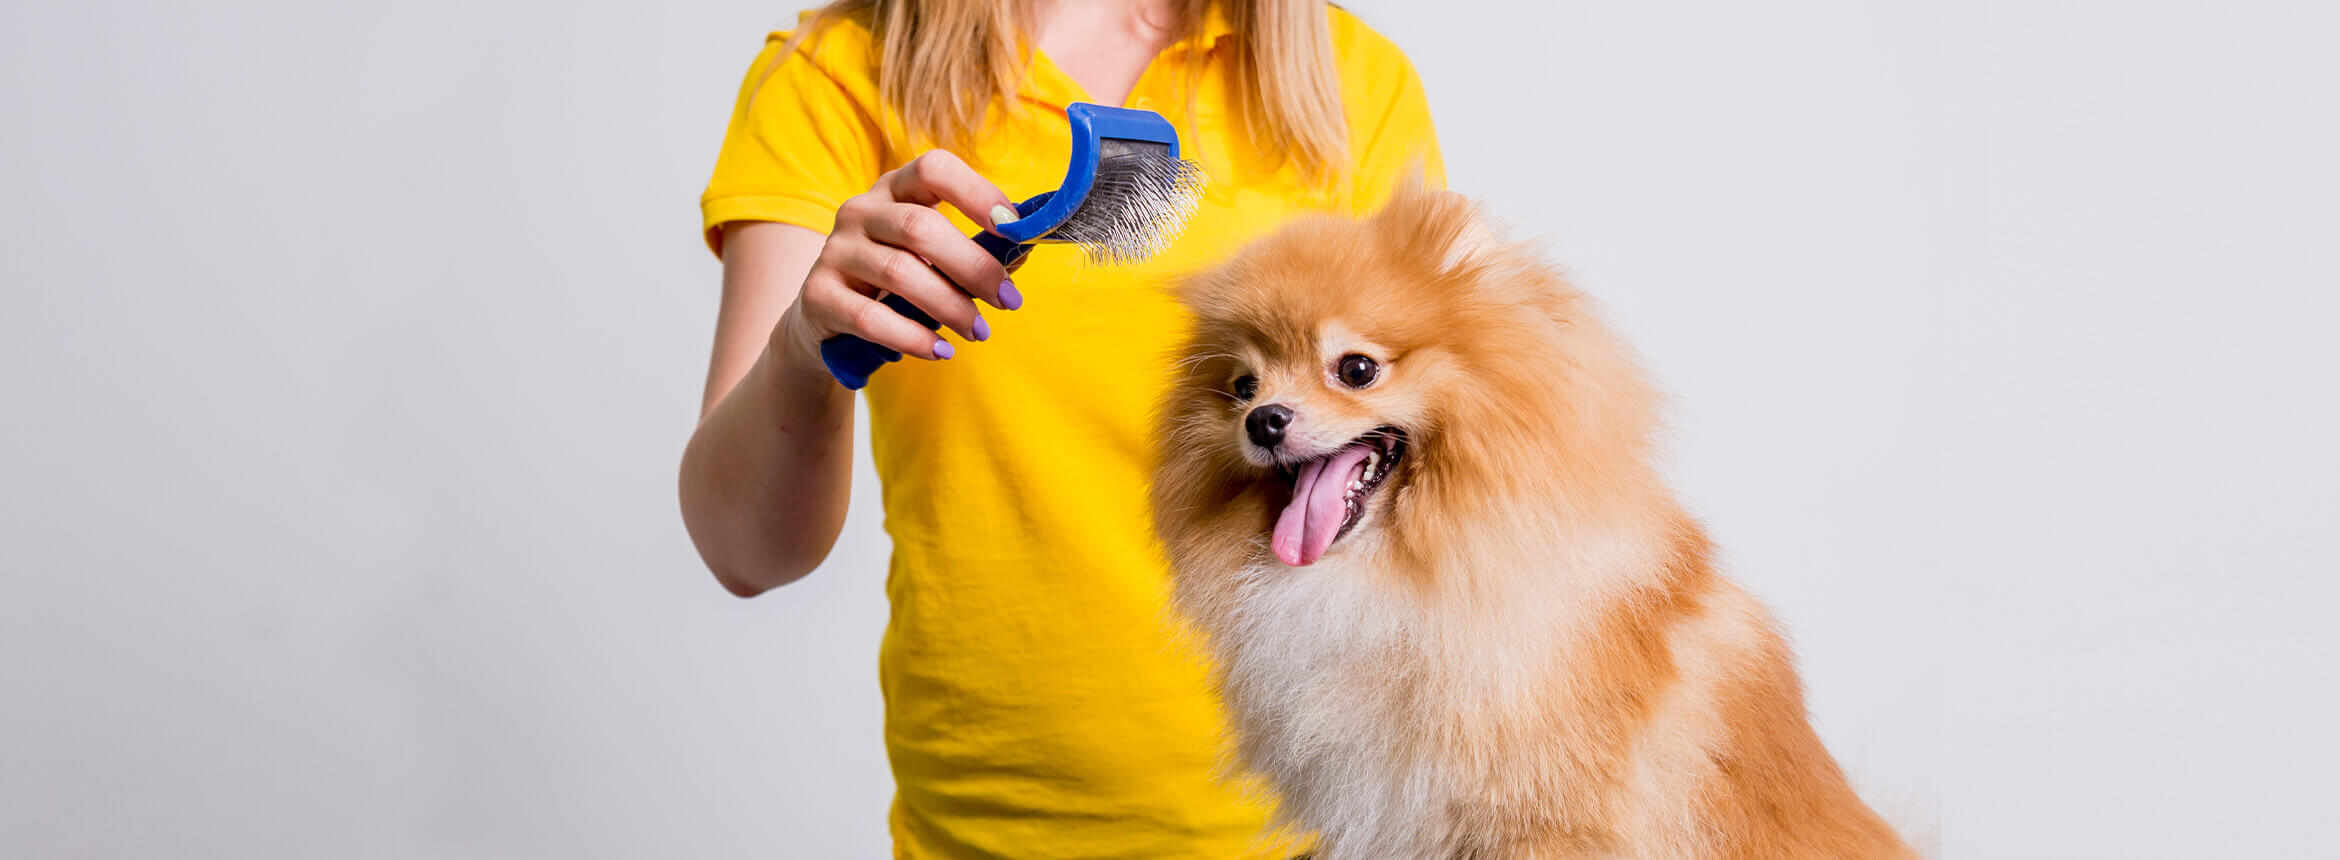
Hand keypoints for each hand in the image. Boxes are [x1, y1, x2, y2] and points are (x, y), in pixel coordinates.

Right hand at [771, 150, 1022, 374]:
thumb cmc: (894, 282)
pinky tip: (941, 351)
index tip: (1013, 228)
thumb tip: (1024, 249)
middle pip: (921, 227)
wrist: (826, 320)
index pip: (933, 169)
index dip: (977, 193)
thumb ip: (972, 249)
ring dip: (950, 306)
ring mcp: (834, 251)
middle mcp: (860, 211)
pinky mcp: (818, 295)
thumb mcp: (930, 256)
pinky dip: (913, 337)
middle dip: (974, 267)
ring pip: (900, 274)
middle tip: (1008, 300)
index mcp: (894, 190)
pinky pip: (871, 318)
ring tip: (978, 331)